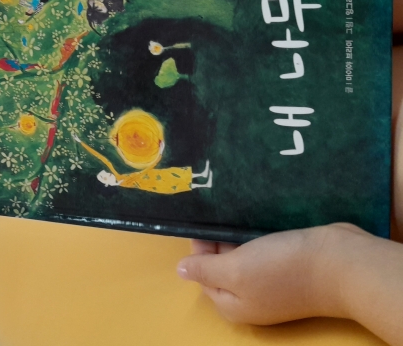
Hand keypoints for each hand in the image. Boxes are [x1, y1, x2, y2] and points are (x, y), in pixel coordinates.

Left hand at [176, 223, 367, 324]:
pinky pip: (264, 252)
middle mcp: (251, 299)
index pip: (203, 277)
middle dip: (216, 244)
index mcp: (233, 305)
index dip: (199, 252)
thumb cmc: (281, 269)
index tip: (201, 225)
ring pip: (243, 258)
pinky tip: (253, 222)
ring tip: (232, 215)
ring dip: (235, 238)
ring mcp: (272, 284)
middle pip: (222, 268)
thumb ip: (205, 270)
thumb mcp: (235, 270)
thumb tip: (180, 271)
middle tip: (216, 217)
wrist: (341, 265)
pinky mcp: (290, 268)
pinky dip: (255, 237)